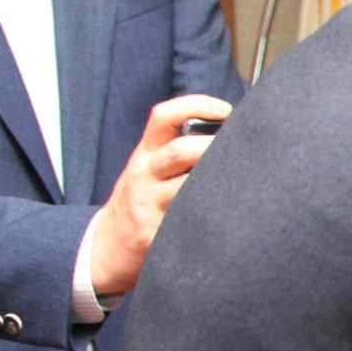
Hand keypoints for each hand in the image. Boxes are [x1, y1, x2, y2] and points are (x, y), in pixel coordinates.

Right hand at [82, 95, 230, 297]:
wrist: (107, 245)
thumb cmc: (140, 200)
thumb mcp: (146, 169)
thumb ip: (177, 152)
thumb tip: (229, 135)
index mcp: (145, 154)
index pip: (163, 117)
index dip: (196, 105)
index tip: (225, 110)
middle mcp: (144, 175)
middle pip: (180, 151)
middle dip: (213, 146)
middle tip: (242, 150)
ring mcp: (149, 205)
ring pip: (188, 189)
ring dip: (218, 183)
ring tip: (244, 182)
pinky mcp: (155, 235)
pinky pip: (189, 222)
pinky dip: (214, 217)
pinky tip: (233, 216)